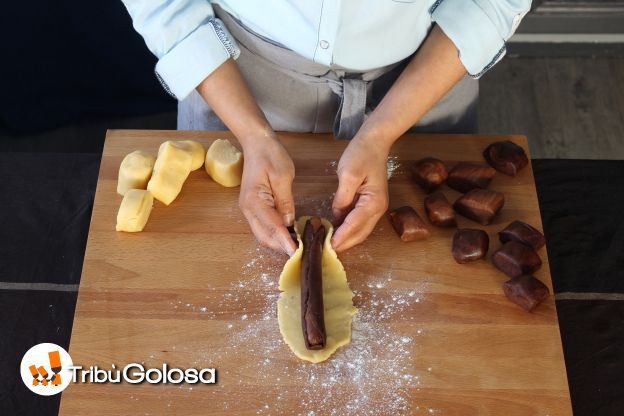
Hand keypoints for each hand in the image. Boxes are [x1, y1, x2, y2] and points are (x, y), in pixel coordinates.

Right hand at [239, 134, 297, 255]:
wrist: (256, 143)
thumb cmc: (270, 155)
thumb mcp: (283, 176)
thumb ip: (286, 201)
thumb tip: (290, 222)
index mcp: (254, 201)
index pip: (272, 228)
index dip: (285, 242)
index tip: (297, 253)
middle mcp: (248, 209)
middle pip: (264, 237)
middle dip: (281, 246)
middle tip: (301, 252)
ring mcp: (249, 209)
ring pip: (263, 234)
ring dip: (278, 242)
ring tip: (297, 245)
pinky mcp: (253, 207)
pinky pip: (264, 226)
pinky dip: (275, 234)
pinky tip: (289, 234)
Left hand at [331, 136, 389, 251]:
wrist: (375, 142)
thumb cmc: (362, 154)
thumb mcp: (348, 175)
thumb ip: (342, 198)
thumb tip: (336, 216)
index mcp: (374, 202)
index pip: (355, 225)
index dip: (341, 236)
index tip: (329, 246)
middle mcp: (378, 209)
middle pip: (361, 233)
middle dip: (345, 243)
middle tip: (326, 250)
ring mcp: (376, 207)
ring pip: (361, 230)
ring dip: (347, 238)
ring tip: (329, 243)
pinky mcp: (370, 204)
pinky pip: (359, 221)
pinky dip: (349, 228)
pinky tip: (336, 230)